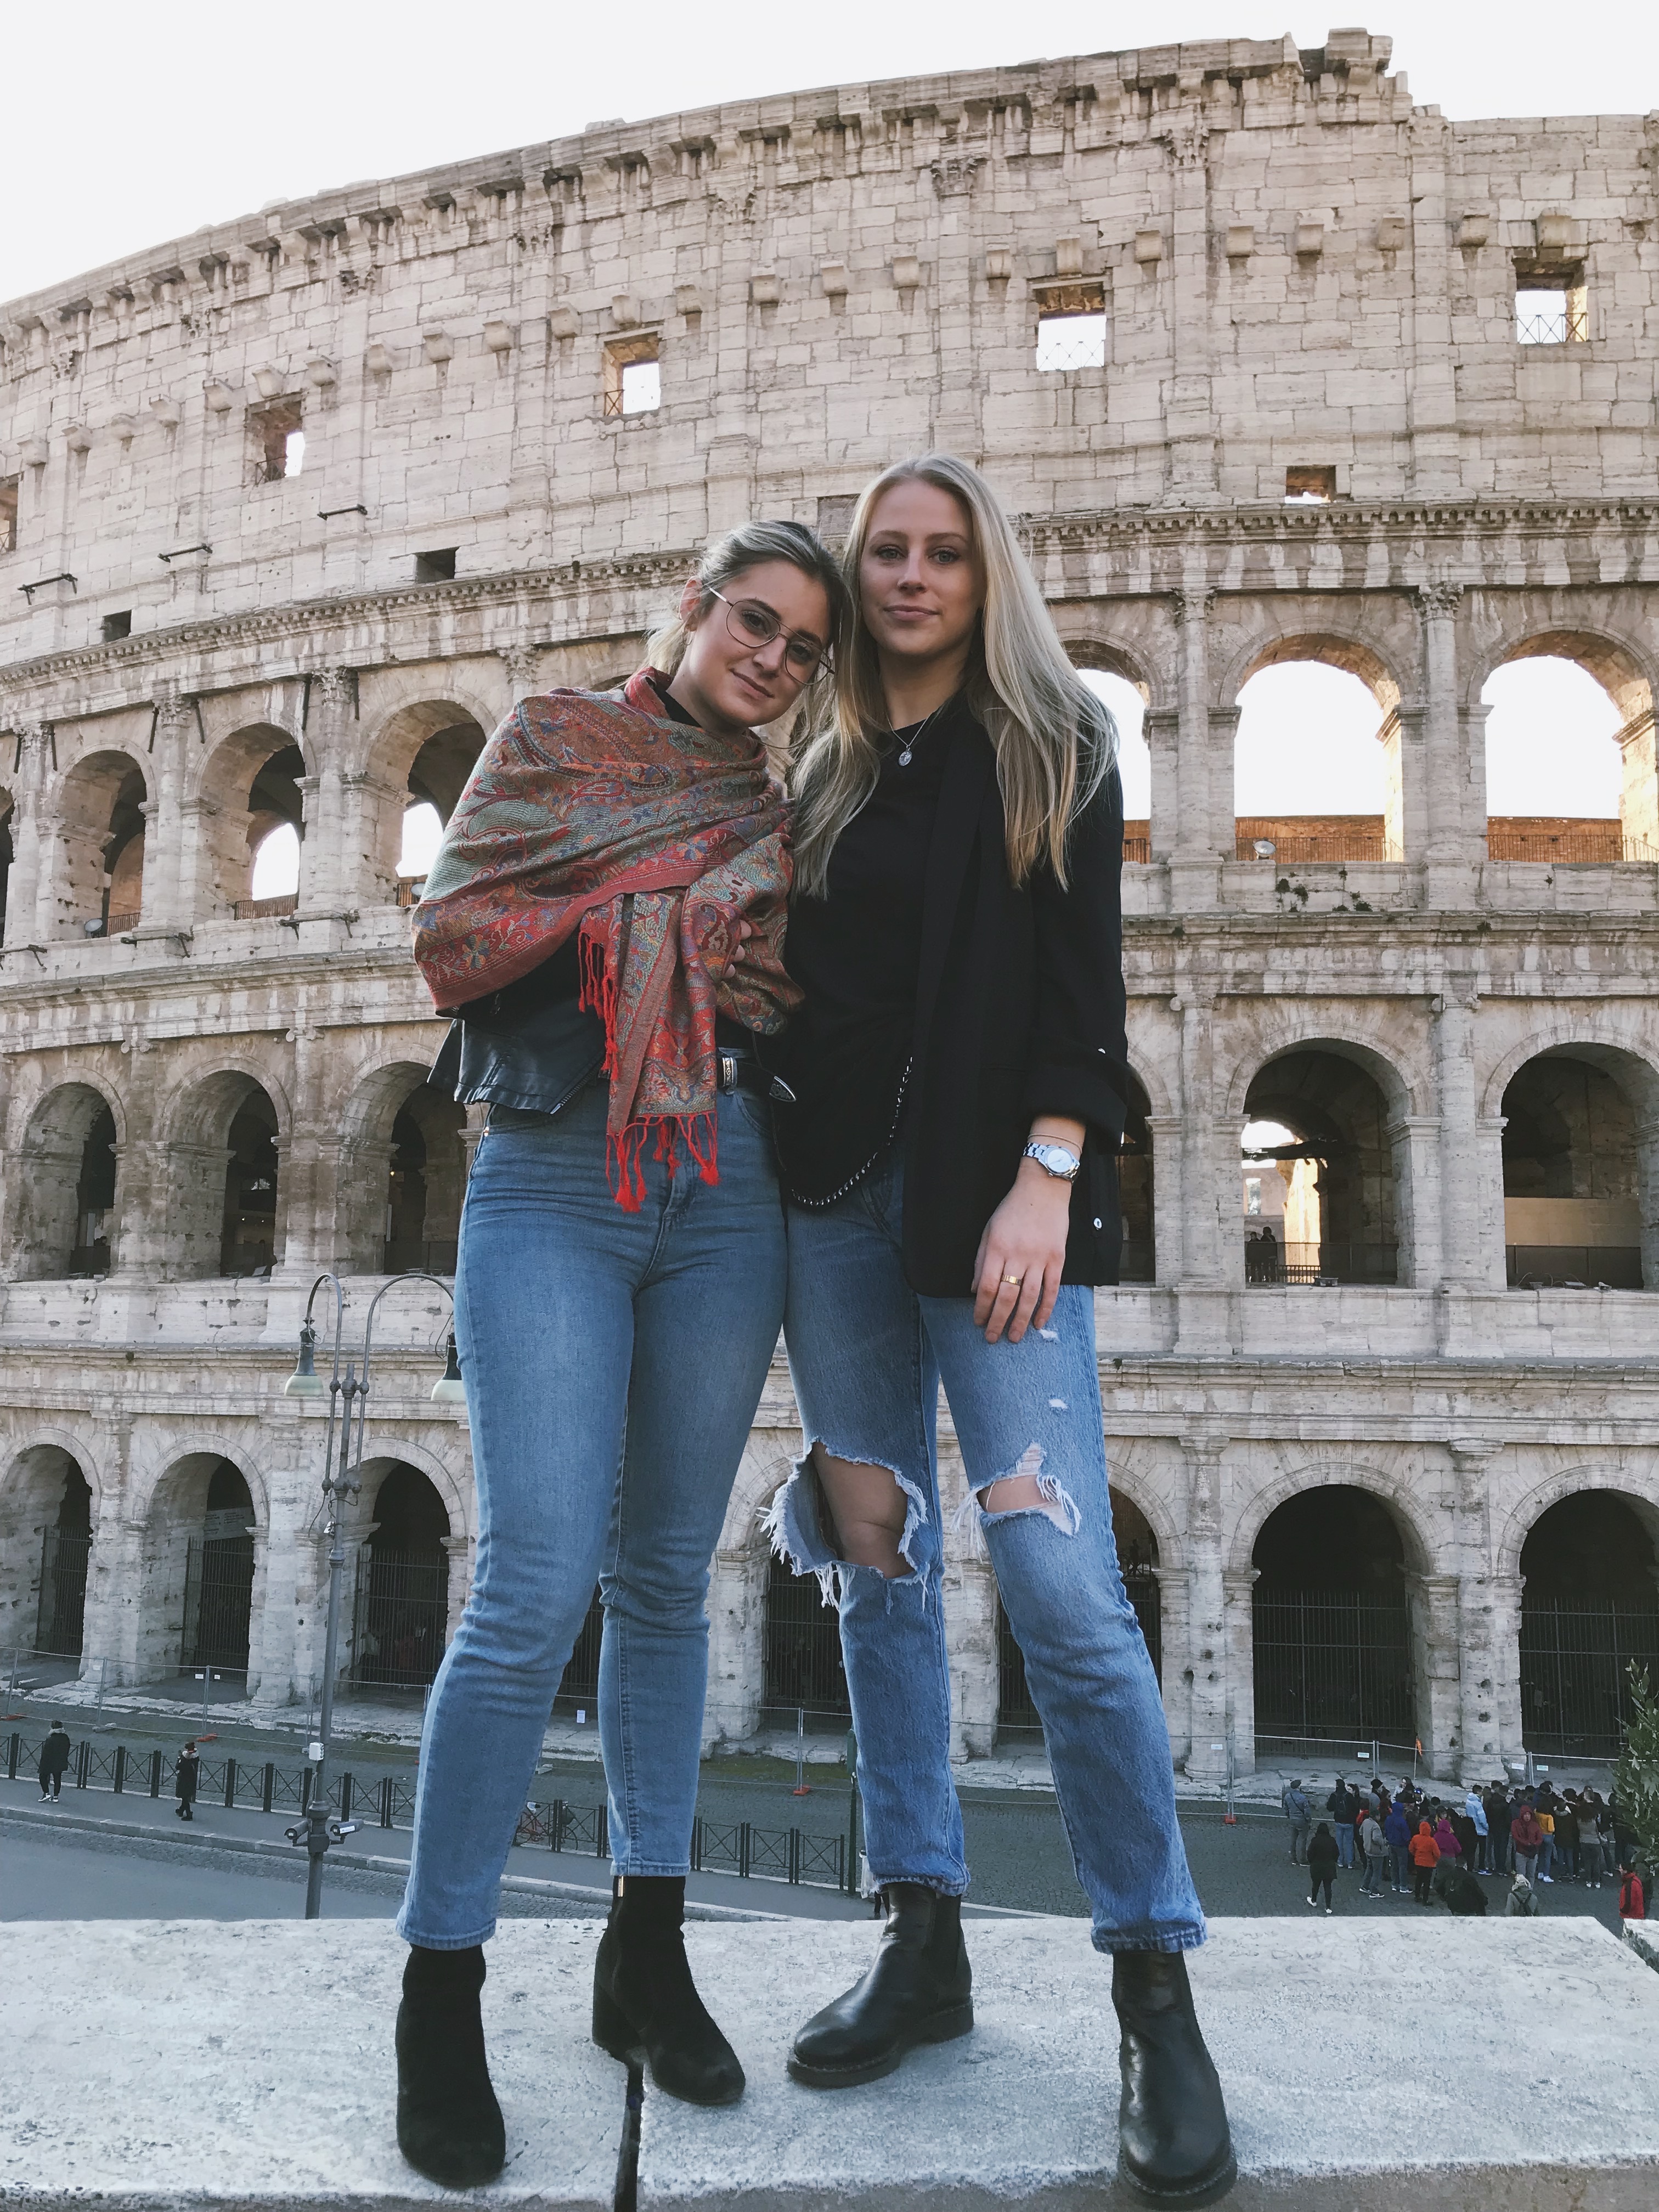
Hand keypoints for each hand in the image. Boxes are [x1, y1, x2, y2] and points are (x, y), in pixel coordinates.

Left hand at [971, 1159, 1072, 1343]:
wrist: (1043, 1191)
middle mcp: (1018, 1256)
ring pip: (1029, 1297)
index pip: (988, 1287)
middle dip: (998, 1321)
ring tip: (1014, 1337)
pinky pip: (1052, 1289)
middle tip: (992, 1338)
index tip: (978, 1322)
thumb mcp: (989, 1231)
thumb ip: (981, 1261)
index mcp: (997, 1249)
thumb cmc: (1012, 1211)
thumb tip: (976, 1291)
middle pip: (1007, 1296)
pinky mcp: (1057, 1259)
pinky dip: (1046, 1309)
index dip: (982, 1308)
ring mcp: (1040, 1258)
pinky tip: (1039, 1323)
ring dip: (1021, 1320)